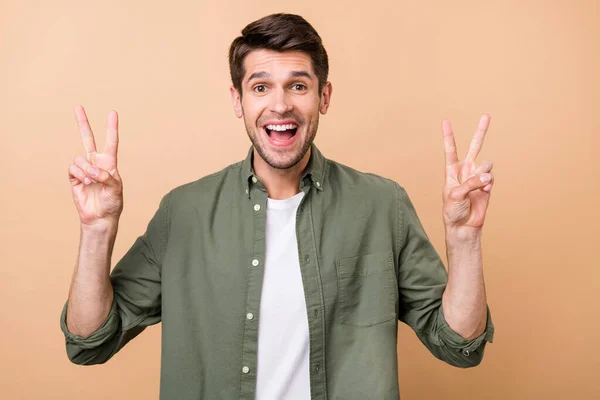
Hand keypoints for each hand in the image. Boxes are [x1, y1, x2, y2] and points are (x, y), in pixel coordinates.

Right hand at [68, 106, 122, 228]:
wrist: (99, 216)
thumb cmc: (112, 202)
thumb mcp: (116, 189)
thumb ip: (107, 177)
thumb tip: (93, 170)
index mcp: (109, 163)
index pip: (111, 142)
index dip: (111, 127)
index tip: (113, 113)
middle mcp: (96, 162)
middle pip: (88, 138)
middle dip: (82, 123)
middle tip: (78, 107)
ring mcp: (84, 169)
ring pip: (80, 159)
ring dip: (86, 170)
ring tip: (92, 182)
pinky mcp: (74, 177)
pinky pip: (72, 168)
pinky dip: (79, 175)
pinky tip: (85, 183)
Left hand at [441, 114, 493, 235]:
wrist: (464, 226)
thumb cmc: (453, 211)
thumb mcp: (455, 195)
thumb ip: (470, 183)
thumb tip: (487, 175)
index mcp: (452, 171)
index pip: (450, 150)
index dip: (448, 136)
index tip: (445, 121)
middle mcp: (465, 171)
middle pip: (474, 147)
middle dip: (480, 132)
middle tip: (486, 115)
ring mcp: (477, 177)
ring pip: (486, 164)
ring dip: (484, 174)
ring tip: (480, 184)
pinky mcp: (487, 184)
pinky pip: (491, 177)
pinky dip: (488, 183)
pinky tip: (485, 190)